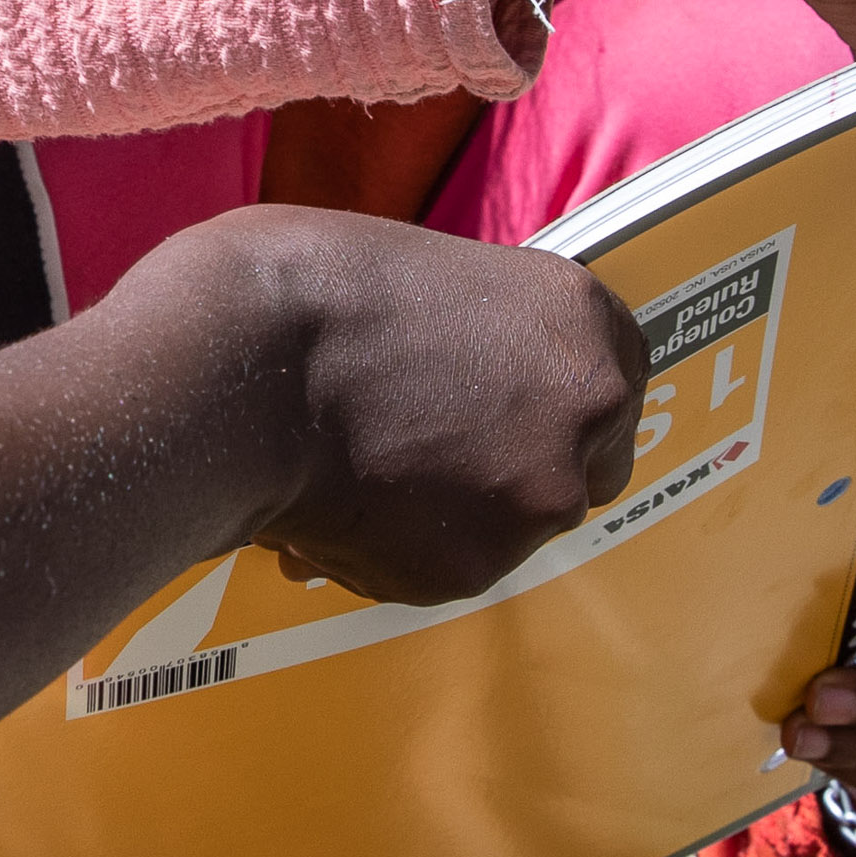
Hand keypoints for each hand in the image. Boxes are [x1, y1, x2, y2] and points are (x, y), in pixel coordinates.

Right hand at [187, 208, 648, 607]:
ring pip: (504, 534)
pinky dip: (392, 557)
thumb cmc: (309, 290)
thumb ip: (481, 349)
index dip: (553, 414)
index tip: (508, 422)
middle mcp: (588, 407)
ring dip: (446, 524)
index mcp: (584, 317)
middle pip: (579, 474)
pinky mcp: (476, 565)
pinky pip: (439, 574)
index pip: (612, 394)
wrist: (243, 353)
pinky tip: (333, 507)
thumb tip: (465, 411)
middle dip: (513, 479)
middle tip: (429, 463)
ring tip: (355, 477)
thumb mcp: (431, 282)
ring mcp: (538, 493)